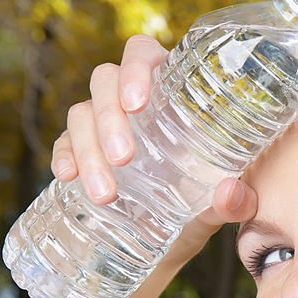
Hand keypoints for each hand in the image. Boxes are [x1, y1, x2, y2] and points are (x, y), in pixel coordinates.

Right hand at [51, 34, 257, 257]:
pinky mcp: (80, 151)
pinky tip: (68, 177)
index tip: (137, 103)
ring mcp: (102, 125)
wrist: (169, 242)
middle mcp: (132, 104)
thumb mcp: (220, 207)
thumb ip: (234, 202)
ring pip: (80, 114)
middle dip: (110, 117)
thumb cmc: (200, 208)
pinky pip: (62, 142)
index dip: (136, 68)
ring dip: (88, 149)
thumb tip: (230, 193)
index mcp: (169, 97)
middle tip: (123, 158)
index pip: (145, 56)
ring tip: (106, 193)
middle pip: (105, 80)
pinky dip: (64, 157)